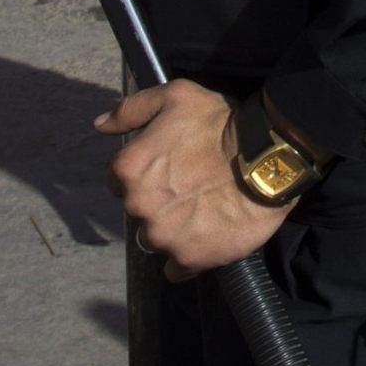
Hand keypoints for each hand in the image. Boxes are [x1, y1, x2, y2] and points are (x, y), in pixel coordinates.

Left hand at [98, 78, 285, 280]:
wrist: (266, 158)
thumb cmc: (220, 123)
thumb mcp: (175, 97)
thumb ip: (132, 109)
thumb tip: (99, 125)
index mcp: (129, 168)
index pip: (119, 182)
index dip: (144, 175)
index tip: (166, 171)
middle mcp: (139, 205)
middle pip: (139, 211)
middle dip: (158, 201)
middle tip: (189, 188)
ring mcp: (162, 235)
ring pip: (156, 238)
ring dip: (172, 229)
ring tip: (202, 212)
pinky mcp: (188, 259)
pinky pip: (176, 269)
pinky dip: (187, 257)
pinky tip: (206, 237)